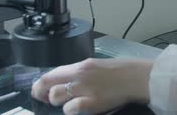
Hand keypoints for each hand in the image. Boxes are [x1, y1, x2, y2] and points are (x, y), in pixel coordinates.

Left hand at [31, 58, 152, 114]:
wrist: (136, 78)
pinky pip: (71, 108)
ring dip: (59, 102)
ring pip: (56, 96)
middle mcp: (79, 75)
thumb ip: (79, 73)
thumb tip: (63, 81)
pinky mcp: (92, 103)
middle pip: (47, 84)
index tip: (40, 90)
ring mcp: (85, 89)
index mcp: (80, 65)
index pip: (51, 73)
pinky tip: (79, 108)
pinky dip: (71, 109)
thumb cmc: (119, 72)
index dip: (41, 83)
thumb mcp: (96, 66)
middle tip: (47, 99)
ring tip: (68, 102)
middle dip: (43, 94)